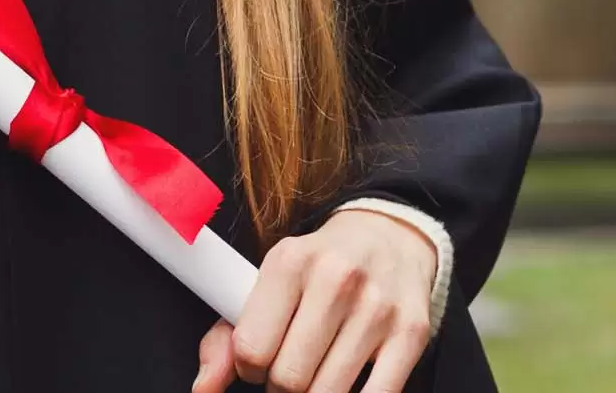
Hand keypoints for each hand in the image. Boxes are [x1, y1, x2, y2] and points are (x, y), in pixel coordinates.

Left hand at [192, 206, 436, 392]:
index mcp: (290, 261)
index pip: (251, 349)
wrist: (390, 237)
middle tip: (289, 368)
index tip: (259, 359)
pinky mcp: (412, 334)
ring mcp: (378, 308)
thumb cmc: (320, 267)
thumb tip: (204, 389)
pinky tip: (345, 385)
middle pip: (289, 378)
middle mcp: (336, 280)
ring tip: (315, 372)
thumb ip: (225, 338)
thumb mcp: (268, 283)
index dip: (248, 367)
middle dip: (281, 385)